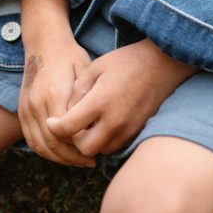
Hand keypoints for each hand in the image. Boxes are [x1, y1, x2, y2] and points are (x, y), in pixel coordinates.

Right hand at [18, 40, 95, 166]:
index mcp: (55, 93)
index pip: (66, 132)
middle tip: (90, 162)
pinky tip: (61, 155)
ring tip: (77, 162)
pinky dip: (45, 151)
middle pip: (52, 143)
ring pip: (40, 145)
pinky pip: (30, 139)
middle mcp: (37, 103)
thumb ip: (86, 99)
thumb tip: (93, 127)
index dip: (80, 146)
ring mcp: (26, 107)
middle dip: (72, 158)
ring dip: (59, 159)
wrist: (44, 43)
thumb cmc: (69, 56)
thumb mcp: (85, 71)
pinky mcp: (21, 110)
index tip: (96, 153)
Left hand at [46, 39, 196, 157]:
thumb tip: (68, 111)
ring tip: (87, 125)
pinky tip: (103, 125)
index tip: (51, 122)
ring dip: (90, 143)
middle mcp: (114, 121)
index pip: (69, 127)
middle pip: (84, 149)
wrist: (161, 64)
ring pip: (101, 151)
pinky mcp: (136, 131)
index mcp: (100, 102)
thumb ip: (77, 90)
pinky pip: (115, 146)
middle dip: (74, 141)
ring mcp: (127, 129)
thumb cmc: (126, 61)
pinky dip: (105, 141)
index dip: (55, 127)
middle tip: (71, 126)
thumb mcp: (95, 67)